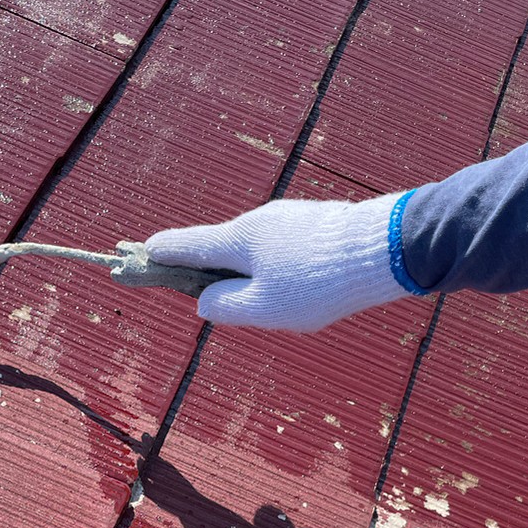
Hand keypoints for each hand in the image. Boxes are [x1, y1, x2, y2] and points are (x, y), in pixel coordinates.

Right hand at [144, 193, 417, 332]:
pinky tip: (311, 291)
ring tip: (288, 306)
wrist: (384, 250)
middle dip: (216, 273)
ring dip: (257, 276)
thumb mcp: (263, 308)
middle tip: (219, 300)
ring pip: (260, 252)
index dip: (162, 253)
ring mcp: (291, 218)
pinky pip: (287, 250)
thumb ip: (225, 306)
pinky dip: (284, 270)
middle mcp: (260, 221)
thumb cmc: (318, 284)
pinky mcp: (318, 224)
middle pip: (224, 249)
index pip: (188, 245)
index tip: (143, 252)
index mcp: (238, 239)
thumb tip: (205, 301)